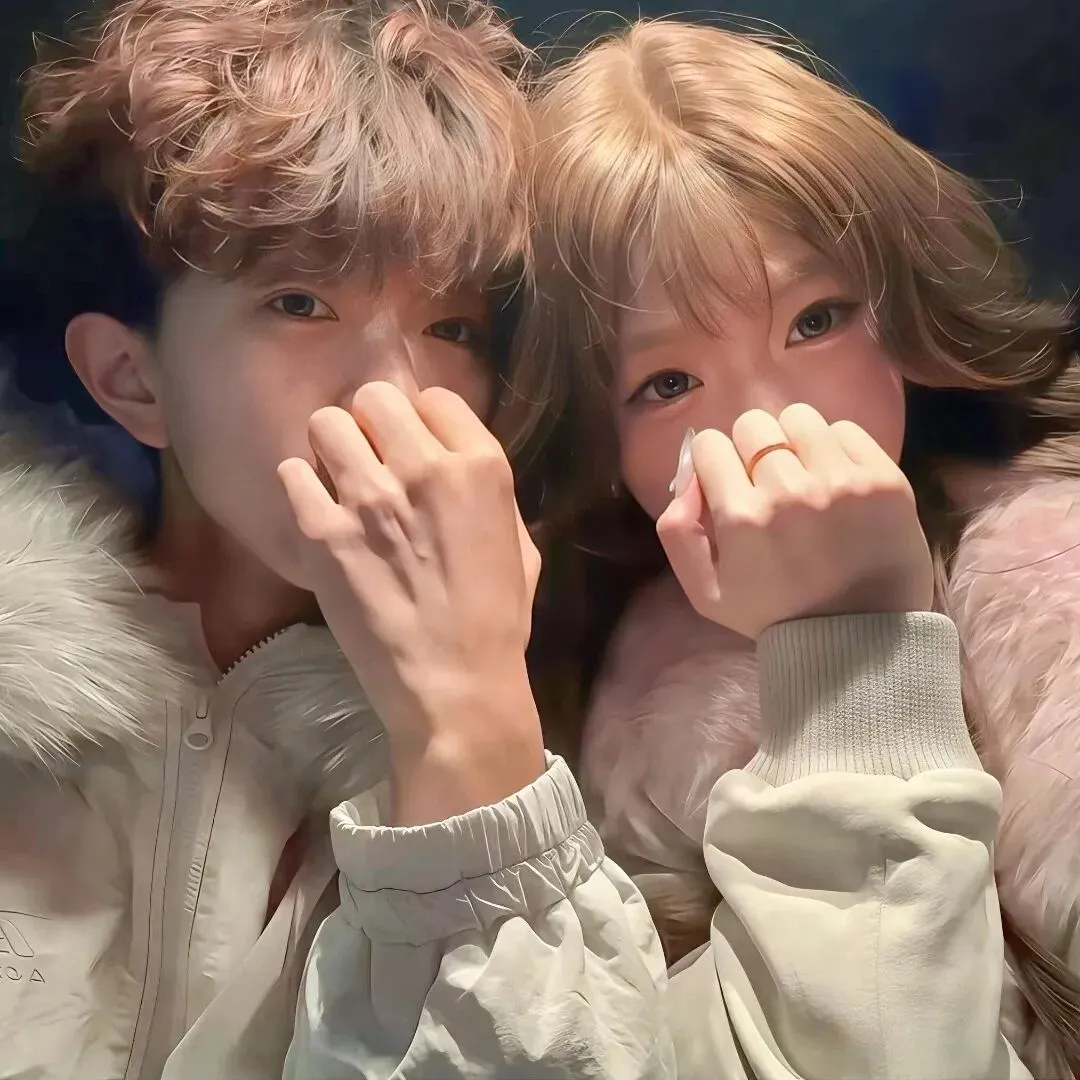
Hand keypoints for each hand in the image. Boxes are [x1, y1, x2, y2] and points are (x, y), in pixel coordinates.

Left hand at [278, 382, 543, 819]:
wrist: (453, 687)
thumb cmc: (497, 622)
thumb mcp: (521, 547)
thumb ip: (490, 495)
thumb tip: (457, 467)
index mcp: (481, 468)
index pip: (435, 398)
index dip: (424, 421)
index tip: (417, 447)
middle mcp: (423, 469)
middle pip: (374, 397)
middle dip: (373, 423)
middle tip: (373, 457)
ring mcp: (368, 499)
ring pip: (326, 423)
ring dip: (333, 448)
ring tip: (339, 479)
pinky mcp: (322, 532)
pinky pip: (292, 473)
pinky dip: (301, 486)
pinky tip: (317, 510)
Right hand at [657, 404, 932, 639]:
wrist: (860, 640)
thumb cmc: (776, 615)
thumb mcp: (706, 592)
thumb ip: (677, 531)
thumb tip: (687, 476)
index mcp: (740, 518)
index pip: (708, 443)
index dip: (714, 462)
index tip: (729, 483)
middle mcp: (787, 491)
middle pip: (752, 424)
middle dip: (752, 449)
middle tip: (767, 481)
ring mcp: (840, 482)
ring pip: (799, 419)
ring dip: (795, 442)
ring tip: (805, 475)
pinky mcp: (883, 478)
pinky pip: (846, 430)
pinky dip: (836, 448)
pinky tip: (836, 481)